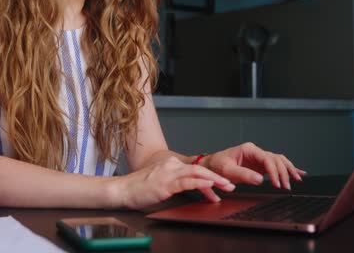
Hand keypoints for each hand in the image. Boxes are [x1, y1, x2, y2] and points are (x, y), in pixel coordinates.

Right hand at [111, 156, 234, 208]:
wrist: (122, 190)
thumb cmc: (140, 189)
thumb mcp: (162, 183)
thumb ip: (176, 183)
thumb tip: (194, 190)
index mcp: (171, 164)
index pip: (196, 168)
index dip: (211, 175)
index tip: (223, 182)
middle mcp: (171, 165)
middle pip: (200, 169)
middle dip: (218, 177)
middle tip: (231, 184)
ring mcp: (168, 173)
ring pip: (196, 173)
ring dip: (214, 180)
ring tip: (226, 186)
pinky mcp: (164, 183)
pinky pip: (186, 182)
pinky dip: (200, 183)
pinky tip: (209, 186)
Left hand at [202, 142, 306, 189]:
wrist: (211, 165)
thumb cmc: (217, 165)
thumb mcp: (227, 170)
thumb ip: (242, 174)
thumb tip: (259, 180)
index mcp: (249, 149)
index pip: (267, 158)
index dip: (274, 171)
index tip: (277, 184)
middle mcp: (256, 152)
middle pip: (276, 159)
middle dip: (284, 172)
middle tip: (286, 186)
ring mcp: (259, 158)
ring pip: (279, 161)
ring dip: (289, 170)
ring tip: (297, 179)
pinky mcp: (260, 165)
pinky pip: (277, 165)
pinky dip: (288, 169)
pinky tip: (299, 173)